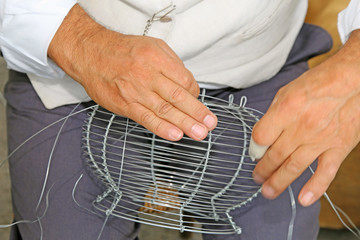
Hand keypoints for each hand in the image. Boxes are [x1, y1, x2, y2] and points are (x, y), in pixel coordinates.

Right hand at [48, 4, 216, 140]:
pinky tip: (175, 135)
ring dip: (184, 123)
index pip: (184, 80)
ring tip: (199, 133)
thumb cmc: (125, 51)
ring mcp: (135, 92)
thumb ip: (172, 65)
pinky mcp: (125, 105)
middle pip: (178, 97)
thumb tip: (189, 86)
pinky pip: (146, 118)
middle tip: (210, 124)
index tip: (198, 101)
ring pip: (164, 111)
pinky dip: (161, 128)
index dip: (195, 94)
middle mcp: (147, 76)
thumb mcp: (153, 46)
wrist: (92, 54)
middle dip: (197, 113)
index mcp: (157, 59)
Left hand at [250, 30, 359, 205]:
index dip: (255, 148)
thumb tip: (263, 135)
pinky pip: (325, 172)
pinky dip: (315, 188)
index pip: (261, 137)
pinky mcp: (338, 147)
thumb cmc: (319, 82)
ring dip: (278, 182)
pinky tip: (304, 199)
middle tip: (256, 178)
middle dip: (262, 169)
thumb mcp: (287, 91)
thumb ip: (273, 115)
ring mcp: (320, 140)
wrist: (354, 79)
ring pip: (294, 167)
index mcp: (286, 110)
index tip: (255, 152)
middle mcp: (301, 127)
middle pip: (274, 155)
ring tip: (268, 192)